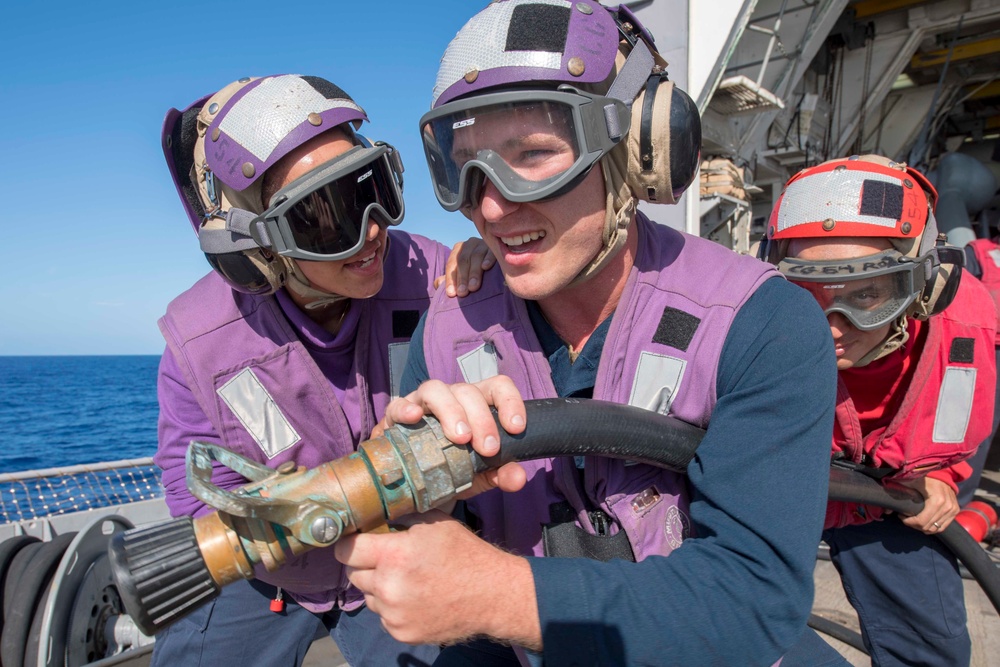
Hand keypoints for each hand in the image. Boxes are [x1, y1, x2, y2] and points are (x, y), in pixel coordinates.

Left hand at [335, 510, 540, 647]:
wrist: (491, 594)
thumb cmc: (464, 553)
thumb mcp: (434, 523)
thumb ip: (401, 519)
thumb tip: (376, 513)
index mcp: (394, 556)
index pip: (346, 550)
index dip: (348, 544)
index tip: (354, 542)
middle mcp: (388, 587)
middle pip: (354, 574)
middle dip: (366, 565)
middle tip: (388, 560)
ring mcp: (393, 614)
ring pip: (369, 596)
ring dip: (380, 588)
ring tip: (407, 580)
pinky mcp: (401, 633)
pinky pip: (383, 616)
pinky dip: (393, 608)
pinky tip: (416, 598)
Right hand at [373, 376, 526, 495]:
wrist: (413, 482)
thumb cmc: (450, 468)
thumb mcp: (479, 476)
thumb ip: (500, 474)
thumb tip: (518, 476)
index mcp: (477, 406)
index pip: (497, 387)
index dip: (510, 402)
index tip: (516, 428)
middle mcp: (451, 398)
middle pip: (468, 391)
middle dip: (482, 419)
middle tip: (488, 449)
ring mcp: (423, 403)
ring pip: (436, 389)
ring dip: (451, 411)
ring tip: (459, 438)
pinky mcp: (396, 414)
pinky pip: (399, 404)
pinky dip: (407, 408)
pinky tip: (414, 418)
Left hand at [433, 237, 495, 296]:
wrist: (497, 266)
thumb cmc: (475, 272)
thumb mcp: (461, 275)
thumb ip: (449, 279)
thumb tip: (438, 283)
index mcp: (459, 250)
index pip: (452, 264)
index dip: (451, 279)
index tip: (452, 294)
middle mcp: (470, 244)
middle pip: (463, 260)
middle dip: (462, 278)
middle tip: (463, 293)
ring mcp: (483, 243)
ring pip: (476, 256)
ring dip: (474, 272)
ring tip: (473, 288)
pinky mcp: (496, 246)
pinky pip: (491, 251)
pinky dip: (488, 259)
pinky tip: (486, 267)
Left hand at [894, 476, 959, 533]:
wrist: (941, 473)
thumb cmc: (924, 477)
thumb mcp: (910, 482)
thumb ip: (897, 493)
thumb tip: (887, 510)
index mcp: (937, 501)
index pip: (922, 522)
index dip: (909, 522)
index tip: (901, 516)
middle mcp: (947, 507)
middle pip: (928, 527)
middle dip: (914, 525)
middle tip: (906, 517)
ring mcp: (952, 510)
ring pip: (935, 529)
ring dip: (923, 527)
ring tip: (914, 519)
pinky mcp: (955, 511)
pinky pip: (943, 526)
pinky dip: (932, 527)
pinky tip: (923, 521)